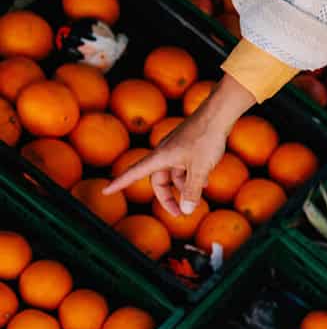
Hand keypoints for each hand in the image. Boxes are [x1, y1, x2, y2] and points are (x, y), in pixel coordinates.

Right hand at [104, 74, 256, 217]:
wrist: (217, 114)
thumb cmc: (205, 139)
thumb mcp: (199, 169)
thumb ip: (192, 190)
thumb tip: (186, 210)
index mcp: (160, 157)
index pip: (134, 172)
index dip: (120, 183)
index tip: (106, 191)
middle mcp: (164, 153)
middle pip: (158, 180)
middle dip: (167, 198)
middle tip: (180, 214)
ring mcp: (176, 149)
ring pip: (174, 174)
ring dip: (184, 187)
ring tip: (200, 197)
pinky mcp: (188, 147)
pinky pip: (184, 167)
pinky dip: (192, 177)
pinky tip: (205, 183)